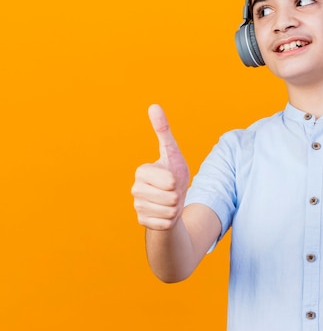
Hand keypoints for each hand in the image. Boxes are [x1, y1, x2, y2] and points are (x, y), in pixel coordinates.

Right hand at [131, 105, 189, 229]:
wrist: (171, 202)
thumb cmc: (174, 174)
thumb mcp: (172, 152)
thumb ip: (163, 131)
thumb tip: (153, 105)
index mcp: (141, 171)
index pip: (169, 181)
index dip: (177, 182)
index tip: (173, 179)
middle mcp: (135, 189)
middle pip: (171, 198)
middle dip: (178, 196)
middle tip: (173, 192)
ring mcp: (137, 206)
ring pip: (169, 212)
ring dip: (176, 209)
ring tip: (170, 202)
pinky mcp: (142, 222)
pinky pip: (165, 224)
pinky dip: (171, 221)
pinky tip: (166, 215)